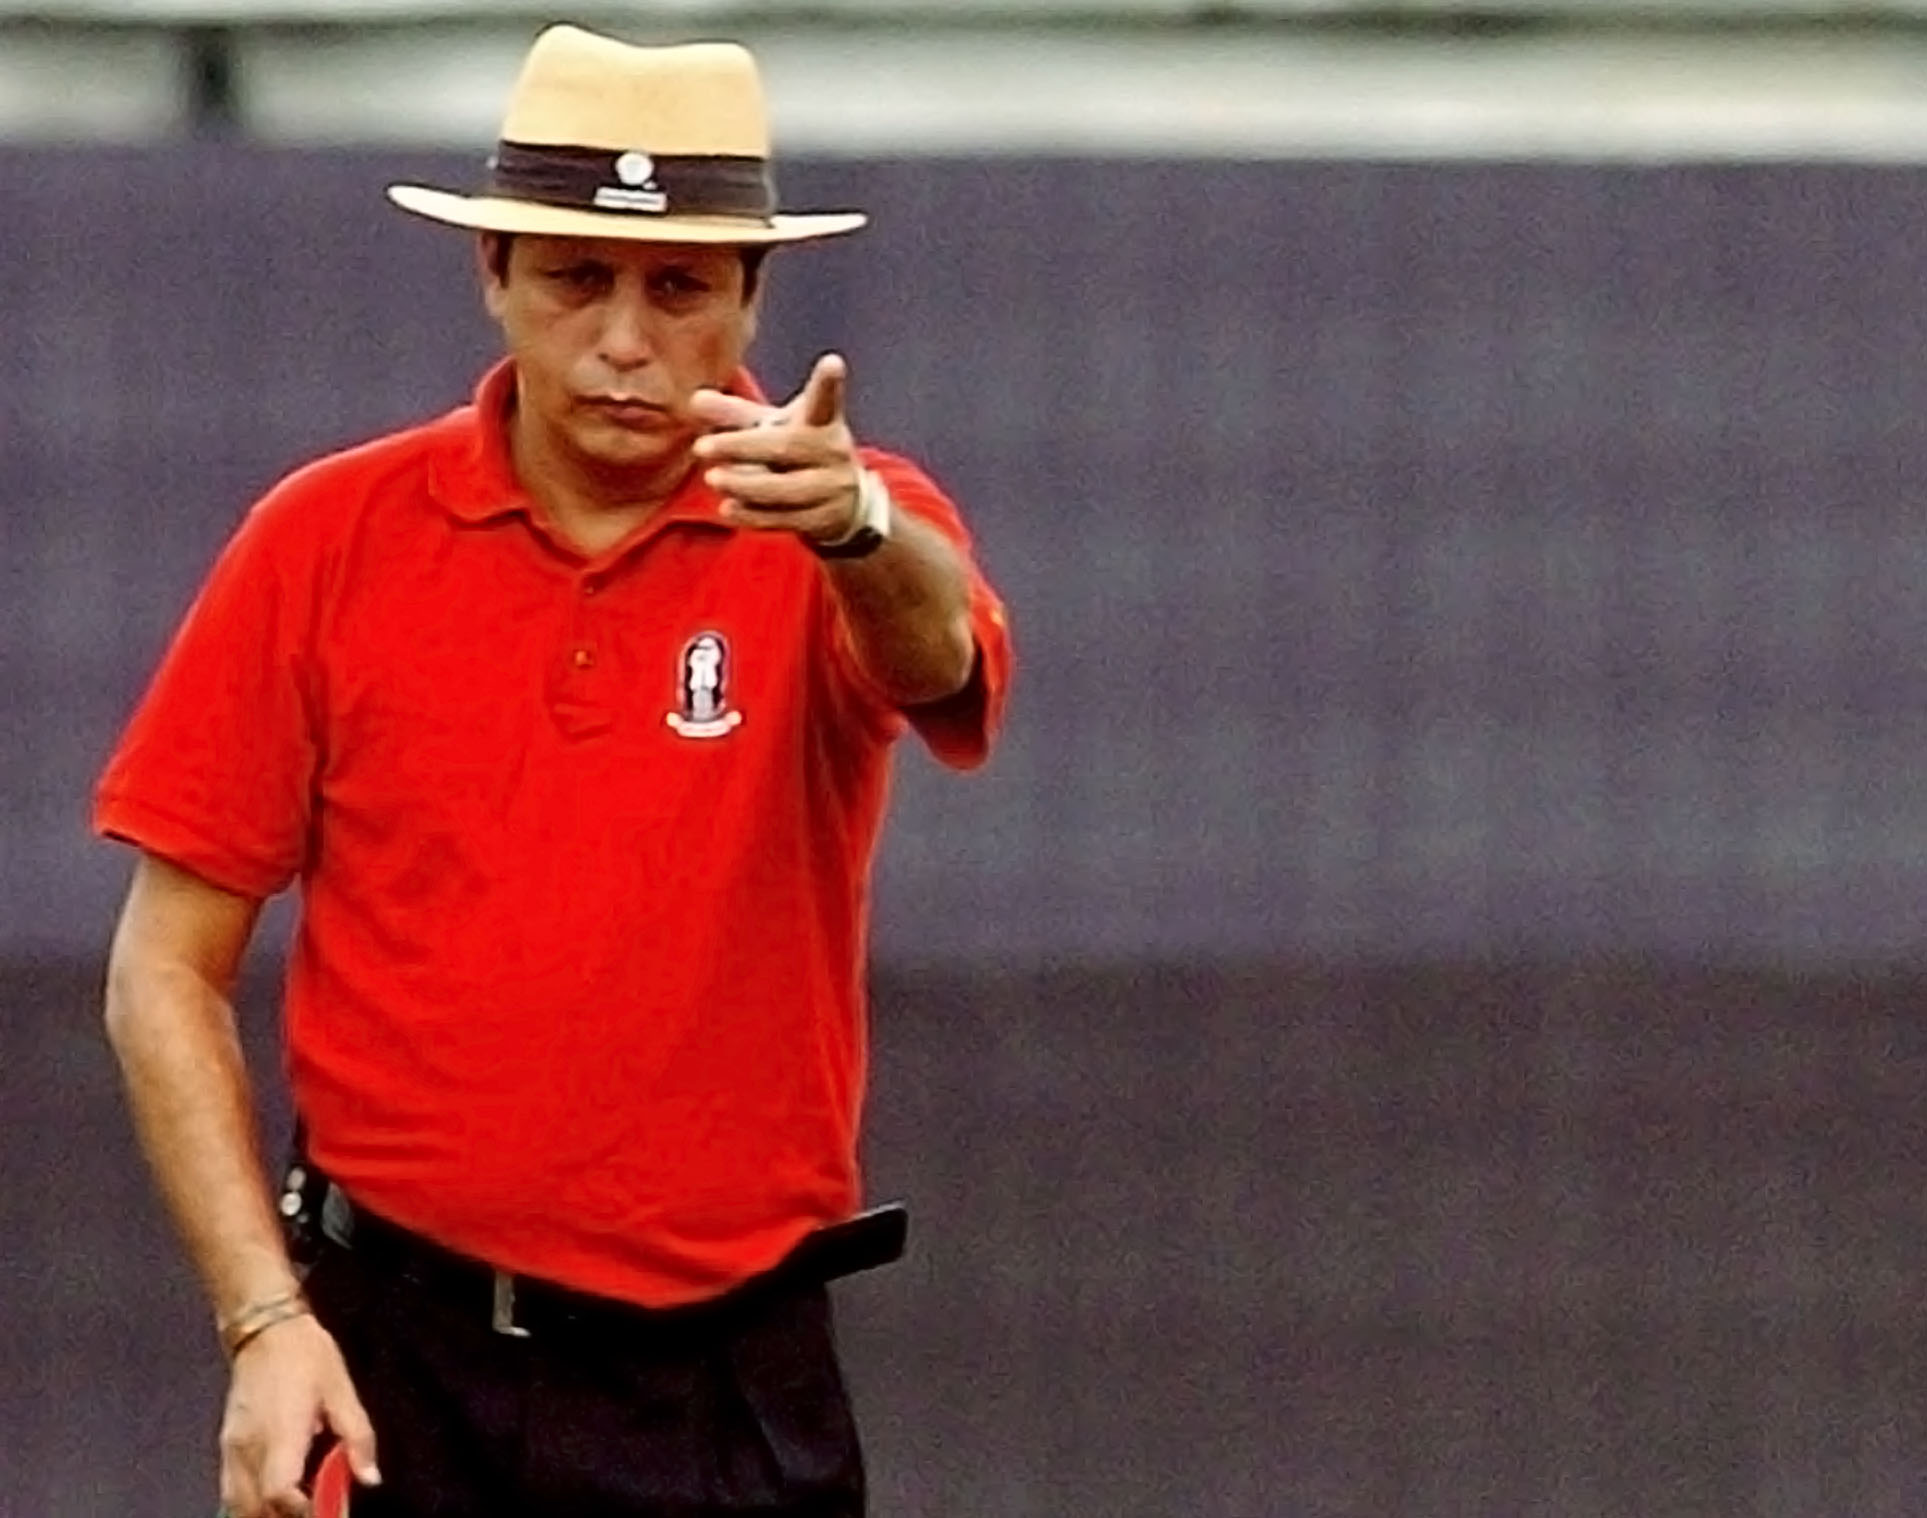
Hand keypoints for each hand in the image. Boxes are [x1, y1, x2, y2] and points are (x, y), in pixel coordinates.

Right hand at [217, 1315, 378, 1516]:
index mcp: (280, 1433)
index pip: (280, 1492)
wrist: (266, 1329)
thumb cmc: (306, 1355)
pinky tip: (273, 1503)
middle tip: (316, 1511)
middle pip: (254, 1509)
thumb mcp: (343, 1391)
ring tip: (297, 1508)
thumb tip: (370, 1477)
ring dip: (264, 1516)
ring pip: (238, 1506)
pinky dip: (251, 1506)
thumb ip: (358, 1437)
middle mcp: (249, 1448)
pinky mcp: (227, 1447)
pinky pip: (231, 1492)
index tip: (329, 1510)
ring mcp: (232, 1450)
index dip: (303, 1510)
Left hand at [690, 354, 862, 544]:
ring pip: (785, 489)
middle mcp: (832, 452)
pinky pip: (784, 519)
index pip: (825, 401)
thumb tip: (695, 399)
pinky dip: (753, 515)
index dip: (828, 383)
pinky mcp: (822, 520)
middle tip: (701, 448)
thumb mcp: (774, 428)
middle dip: (742, 447)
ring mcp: (831, 489)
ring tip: (713, 478)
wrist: (847, 503)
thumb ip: (736, 415)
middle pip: (786, 448)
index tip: (832, 362)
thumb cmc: (800, 452)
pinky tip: (727, 508)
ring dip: (745, 485)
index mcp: (822, 422)